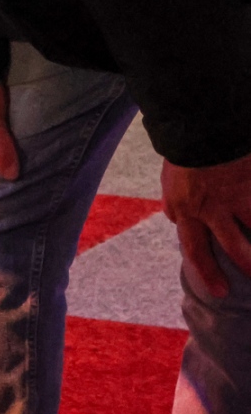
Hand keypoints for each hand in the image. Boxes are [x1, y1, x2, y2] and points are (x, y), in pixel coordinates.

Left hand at [162, 152, 250, 298]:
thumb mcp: (170, 181)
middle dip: (247, 267)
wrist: (198, 123)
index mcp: (186, 208)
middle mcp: (213, 208)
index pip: (195, 248)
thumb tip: (176, 219)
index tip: (219, 290)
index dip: (207, 271)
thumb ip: (176, 203)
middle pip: (234, 248)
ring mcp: (237, 196)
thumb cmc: (182, 150)